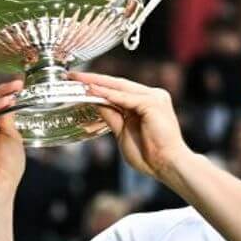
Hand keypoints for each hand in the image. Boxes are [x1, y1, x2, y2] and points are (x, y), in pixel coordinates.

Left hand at [69, 71, 191, 181]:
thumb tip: (95, 102)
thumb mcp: (122, 132)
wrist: (167, 165)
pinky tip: (93, 92)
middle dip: (94, 80)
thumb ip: (111, 116)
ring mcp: (155, 97)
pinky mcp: (153, 103)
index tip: (78, 83)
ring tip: (79, 82)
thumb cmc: (149, 155)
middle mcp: (153, 96)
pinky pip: (126, 98)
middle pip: (118, 85)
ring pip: (120, 88)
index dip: (98, 86)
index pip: (119, 90)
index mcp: (147, 103)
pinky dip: (109, 95)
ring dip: (98, 85)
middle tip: (73, 76)